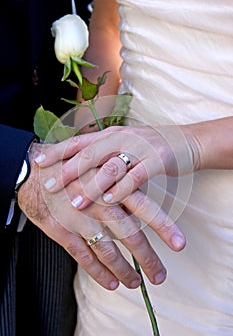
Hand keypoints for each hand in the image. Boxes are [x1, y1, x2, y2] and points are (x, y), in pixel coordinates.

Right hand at [18, 142, 172, 289]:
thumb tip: (142, 202)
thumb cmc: (72, 169)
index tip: (180, 245)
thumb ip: (120, 185)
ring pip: (108, 251)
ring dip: (124, 271)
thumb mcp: (98, 168)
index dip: (164, 227)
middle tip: (160, 276)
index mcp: (112, 186)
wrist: (33, 170)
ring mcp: (80, 219)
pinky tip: (111, 283)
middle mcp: (99, 204)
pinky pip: (83, 257)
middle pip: (130, 236)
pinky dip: (98, 273)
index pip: (144, 208)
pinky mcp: (62, 231)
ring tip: (136, 283)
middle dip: (148, 259)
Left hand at [36, 124, 198, 206]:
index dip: (58, 151)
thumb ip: (104, 153)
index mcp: (111, 134)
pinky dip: (121, 190)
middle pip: (90, 153)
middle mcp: (122, 137)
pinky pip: (136, 176)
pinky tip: (110, 201)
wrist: (186, 141)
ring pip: (110, 166)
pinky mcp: (158, 159)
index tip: (38, 162)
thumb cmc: (150, 147)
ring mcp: (140, 147)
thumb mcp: (124, 145)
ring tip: (76, 202)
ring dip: (92, 186)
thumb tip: (78, 165)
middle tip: (49, 187)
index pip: (79, 141)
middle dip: (67, 171)